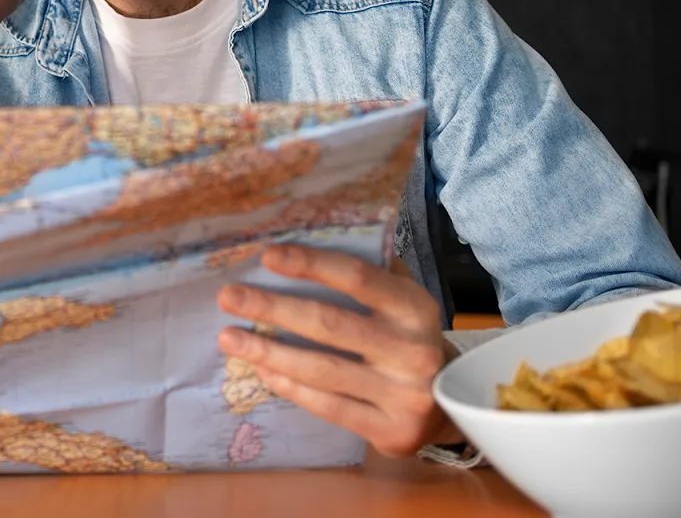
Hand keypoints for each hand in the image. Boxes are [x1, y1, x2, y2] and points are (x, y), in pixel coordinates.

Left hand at [216, 245, 460, 457]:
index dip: (311, 264)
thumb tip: (294, 250)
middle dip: (273, 307)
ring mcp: (405, 395)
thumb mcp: (399, 305)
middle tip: (228, 297)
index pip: (357, 277)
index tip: (267, 256)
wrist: (452, 404)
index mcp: (414, 307)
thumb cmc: (405, 340)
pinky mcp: (391, 430)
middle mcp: (413, 350)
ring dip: (269, 351)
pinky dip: (290, 386)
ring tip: (229, 337)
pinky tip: (262, 370)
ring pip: (323, 370)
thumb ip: (363, 279)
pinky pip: (328, 406)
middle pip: (329, 323)